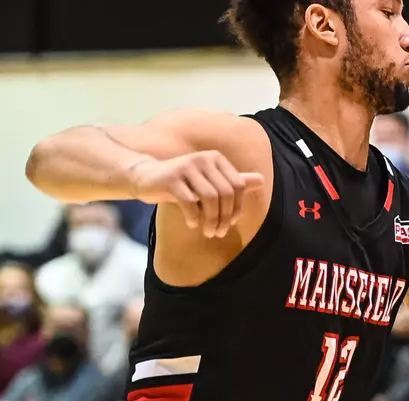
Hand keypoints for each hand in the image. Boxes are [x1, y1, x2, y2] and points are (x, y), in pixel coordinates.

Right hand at [126, 151, 264, 238]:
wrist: (146, 177)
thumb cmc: (182, 183)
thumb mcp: (209, 182)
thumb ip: (233, 181)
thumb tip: (262, 180)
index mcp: (216, 159)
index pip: (238, 185)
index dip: (237, 208)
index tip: (230, 223)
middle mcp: (203, 159)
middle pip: (225, 193)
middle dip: (225, 217)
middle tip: (219, 233)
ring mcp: (186, 167)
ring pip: (210, 198)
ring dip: (211, 220)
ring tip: (208, 232)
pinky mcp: (171, 178)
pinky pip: (190, 202)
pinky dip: (194, 217)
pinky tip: (192, 224)